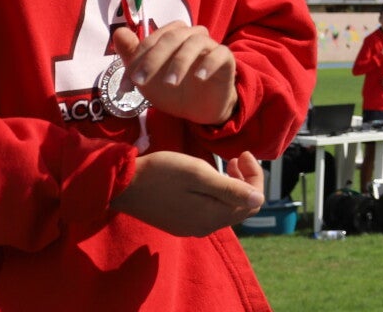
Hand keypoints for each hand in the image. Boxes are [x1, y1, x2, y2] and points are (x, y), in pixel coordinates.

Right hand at [110, 150, 263, 236]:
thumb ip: (230, 189)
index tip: (242, 154)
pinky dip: (218, 193)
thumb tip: (259, 199)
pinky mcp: (180, 222)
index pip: (253, 201)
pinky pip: (211, 210)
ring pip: (226, 209)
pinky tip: (209, 178)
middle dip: (247, 181)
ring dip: (233, 186)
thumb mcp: (199, 174)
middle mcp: (205, 228)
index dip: (255, 177)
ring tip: (227, 164)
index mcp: (213, 217)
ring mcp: (191, 227)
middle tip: (237, 157)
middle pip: (242, 207)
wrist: (123, 185)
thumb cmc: (162, 173)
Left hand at [112, 23, 237, 124]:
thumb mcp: (148, 78)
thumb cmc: (171, 89)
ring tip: (171, 83)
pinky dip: (209, 63)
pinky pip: (220, 53)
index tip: (128, 85)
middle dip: (154, 58)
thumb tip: (118, 32)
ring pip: (196, 42)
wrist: (198, 110)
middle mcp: (191, 37)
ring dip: (180, 61)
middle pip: (173, 36)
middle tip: (142, 80)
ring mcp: (210, 46)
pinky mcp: (226, 60)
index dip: (138, 60)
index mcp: (171, 37)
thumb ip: (133, 56)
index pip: (152, 39)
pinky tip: (200, 77)